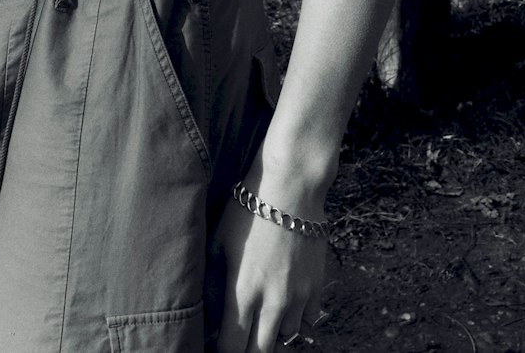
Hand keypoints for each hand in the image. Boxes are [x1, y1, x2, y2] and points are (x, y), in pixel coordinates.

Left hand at [210, 193, 326, 351]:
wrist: (292, 187)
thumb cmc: (249, 209)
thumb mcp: (219, 241)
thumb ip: (212, 278)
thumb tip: (207, 304)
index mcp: (243, 292)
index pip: (232, 347)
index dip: (223, 351)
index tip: (218, 343)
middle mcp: (272, 302)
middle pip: (260, 352)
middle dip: (247, 350)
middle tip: (240, 336)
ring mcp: (298, 297)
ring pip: (285, 338)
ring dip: (271, 334)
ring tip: (261, 320)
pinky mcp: (317, 287)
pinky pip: (307, 322)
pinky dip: (296, 320)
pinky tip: (285, 306)